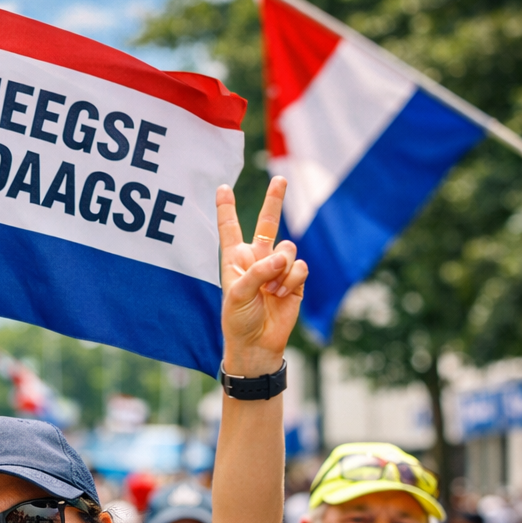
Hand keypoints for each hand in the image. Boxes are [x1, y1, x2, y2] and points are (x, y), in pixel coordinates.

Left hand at [217, 176, 307, 376]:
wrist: (257, 344)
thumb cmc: (238, 320)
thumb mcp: (238, 294)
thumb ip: (259, 271)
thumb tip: (285, 256)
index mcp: (235, 259)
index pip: (230, 228)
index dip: (226, 208)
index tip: (222, 187)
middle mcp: (257, 259)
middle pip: (268, 224)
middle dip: (275, 201)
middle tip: (280, 178)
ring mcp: (277, 268)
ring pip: (288, 249)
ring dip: (282, 269)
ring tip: (271, 290)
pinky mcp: (295, 279)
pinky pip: (300, 267)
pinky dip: (292, 279)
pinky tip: (283, 294)